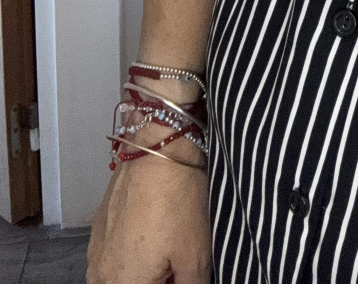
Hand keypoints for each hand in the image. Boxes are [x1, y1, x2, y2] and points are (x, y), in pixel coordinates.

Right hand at [86, 153, 209, 283]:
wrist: (157, 153)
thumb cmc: (177, 204)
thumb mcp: (196, 256)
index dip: (170, 281)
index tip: (180, 271)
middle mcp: (101, 277)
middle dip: (154, 278)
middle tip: (175, 263)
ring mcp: (94, 254)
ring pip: (119, 278)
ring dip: (141, 273)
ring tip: (165, 247)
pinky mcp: (96, 232)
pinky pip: (111, 259)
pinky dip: (130, 257)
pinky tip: (151, 235)